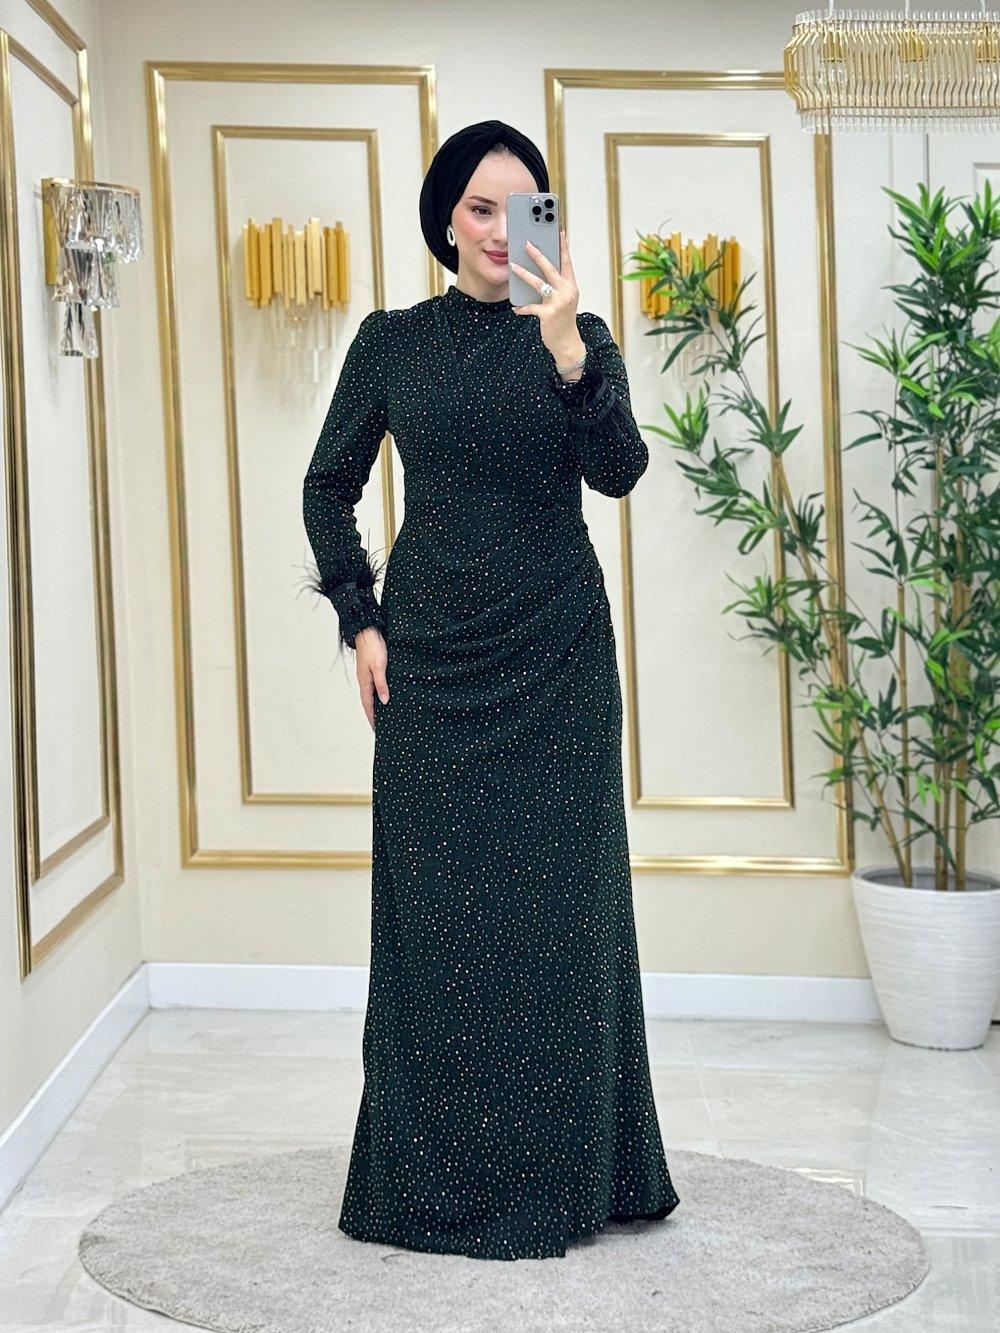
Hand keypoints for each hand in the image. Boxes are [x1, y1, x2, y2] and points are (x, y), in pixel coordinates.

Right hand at [354, 626, 388, 730]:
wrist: (368, 630)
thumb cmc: (373, 646)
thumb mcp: (380, 666)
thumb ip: (381, 684)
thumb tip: (384, 701)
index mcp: (364, 681)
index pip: (368, 704)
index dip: (372, 717)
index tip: (376, 729)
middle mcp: (364, 679)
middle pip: (368, 701)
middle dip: (373, 714)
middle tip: (379, 726)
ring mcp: (367, 674)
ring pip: (371, 693)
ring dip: (376, 705)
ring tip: (383, 715)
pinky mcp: (372, 668)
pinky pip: (375, 686)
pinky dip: (378, 693)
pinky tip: (384, 695)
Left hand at [509, 229, 584, 366]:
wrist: (567, 342)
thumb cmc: (564, 319)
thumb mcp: (565, 299)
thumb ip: (558, 285)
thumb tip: (542, 270)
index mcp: (571, 286)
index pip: (567, 262)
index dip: (563, 247)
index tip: (560, 232)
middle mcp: (566, 292)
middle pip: (550, 268)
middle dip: (537, 255)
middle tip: (527, 244)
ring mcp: (557, 303)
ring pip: (538, 283)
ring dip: (523, 274)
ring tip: (513, 266)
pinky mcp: (547, 314)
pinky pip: (530, 307)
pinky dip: (522, 308)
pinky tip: (515, 308)